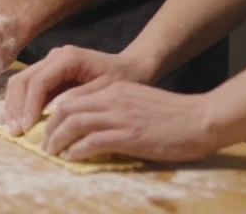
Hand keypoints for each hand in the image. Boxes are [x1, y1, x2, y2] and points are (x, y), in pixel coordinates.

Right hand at [3, 45, 151, 135]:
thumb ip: (79, 99)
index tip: (27, 128)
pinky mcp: (48, 73)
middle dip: (17, 107)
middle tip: (15, 132)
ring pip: (21, 83)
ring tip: (13, 130)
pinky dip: (20, 105)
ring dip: (14, 106)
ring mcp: (49, 63)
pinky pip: (28, 88)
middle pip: (23, 80)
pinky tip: (19, 122)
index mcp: (68, 58)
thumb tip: (54, 111)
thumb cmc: (122, 78)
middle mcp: (54, 57)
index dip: (30, 105)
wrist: (130, 67)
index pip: (39, 81)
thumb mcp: (106, 90)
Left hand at [41, 79, 220, 162]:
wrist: (201, 119)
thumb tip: (95, 124)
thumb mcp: (139, 101)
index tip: (48, 128)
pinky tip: (72, 158)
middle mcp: (113, 98)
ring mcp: (120, 116)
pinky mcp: (128, 136)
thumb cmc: (173, 115)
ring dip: (57, 140)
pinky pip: (92, 142)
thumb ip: (117, 107)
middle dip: (49, 127)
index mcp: (115, 89)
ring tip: (52, 153)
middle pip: (66, 108)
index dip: (54, 113)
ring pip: (74, 123)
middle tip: (44, 143)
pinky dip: (76, 151)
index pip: (72, 96)